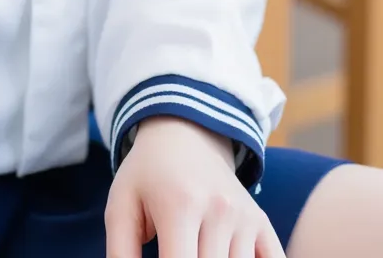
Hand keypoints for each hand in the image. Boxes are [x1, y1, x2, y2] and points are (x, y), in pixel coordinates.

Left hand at [104, 117, 282, 256]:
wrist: (184, 135)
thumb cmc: (147, 175)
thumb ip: (120, 252)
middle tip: (176, 254)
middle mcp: (219, 210)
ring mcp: (245, 217)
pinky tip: (230, 257)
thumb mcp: (121, 206)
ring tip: (196, 250)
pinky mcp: (262, 223)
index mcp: (180, 205)